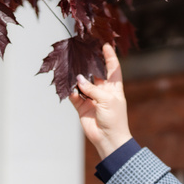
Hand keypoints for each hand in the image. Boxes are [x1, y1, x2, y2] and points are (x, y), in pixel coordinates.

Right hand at [68, 44, 132, 159]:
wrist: (108, 139)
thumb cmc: (114, 119)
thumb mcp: (107, 100)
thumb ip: (92, 89)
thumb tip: (79, 79)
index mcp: (114, 88)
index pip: (113, 68)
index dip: (110, 56)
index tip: (106, 45)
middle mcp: (103, 91)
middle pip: (96, 73)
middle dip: (90, 64)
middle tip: (83, 52)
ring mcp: (92, 99)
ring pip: (83, 84)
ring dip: (78, 78)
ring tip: (72, 68)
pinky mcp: (82, 107)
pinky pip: (74, 96)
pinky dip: (71, 92)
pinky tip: (69, 88)